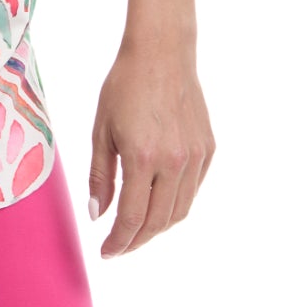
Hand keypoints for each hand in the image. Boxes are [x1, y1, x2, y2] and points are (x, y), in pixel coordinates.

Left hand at [86, 40, 213, 255]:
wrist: (162, 54)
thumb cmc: (124, 87)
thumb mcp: (101, 131)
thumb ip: (101, 177)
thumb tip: (98, 215)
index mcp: (142, 158)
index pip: (132, 218)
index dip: (119, 241)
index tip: (107, 252)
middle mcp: (174, 162)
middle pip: (158, 222)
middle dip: (137, 241)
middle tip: (119, 247)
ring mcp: (196, 157)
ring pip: (179, 211)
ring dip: (158, 227)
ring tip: (137, 230)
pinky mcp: (208, 149)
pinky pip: (192, 190)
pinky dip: (175, 205)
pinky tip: (158, 203)